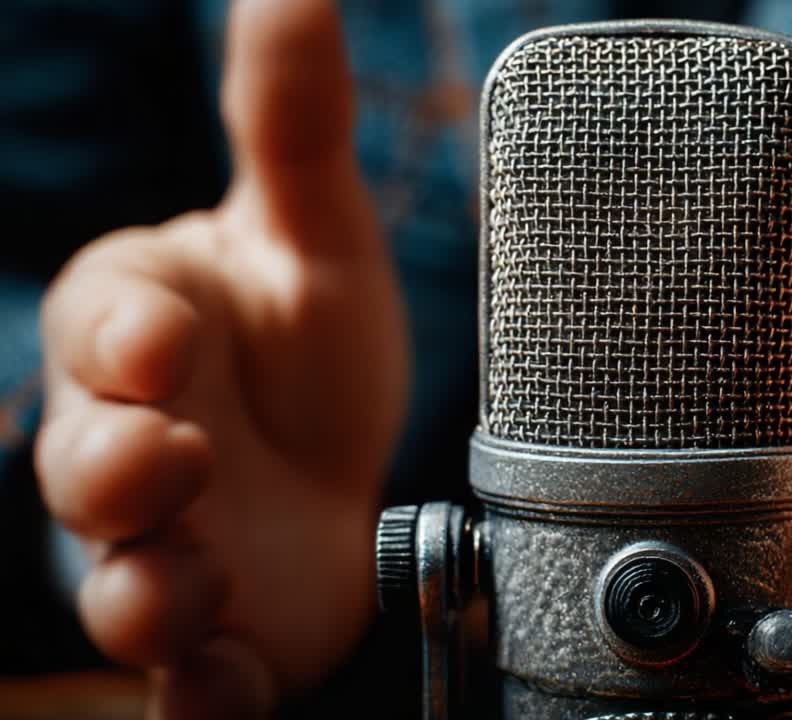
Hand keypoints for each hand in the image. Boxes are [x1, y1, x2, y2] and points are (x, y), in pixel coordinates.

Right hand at [36, 0, 406, 714]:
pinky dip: (200, 694)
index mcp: (145, 333)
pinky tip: (229, 688)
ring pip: (122, 582)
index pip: (102, 325)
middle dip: (114, 466)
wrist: (346, 472)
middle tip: (171, 455)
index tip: (166, 337)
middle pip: (84, 464)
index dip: (121, 333)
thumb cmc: (312, 348)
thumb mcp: (316, 237)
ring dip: (145, 591)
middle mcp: (133, 444)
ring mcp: (169, 549)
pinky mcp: (218, 634)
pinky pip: (187, 680)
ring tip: (187, 591)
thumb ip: (292, 130)